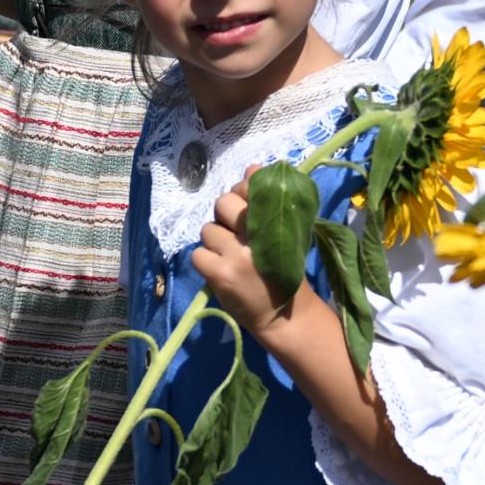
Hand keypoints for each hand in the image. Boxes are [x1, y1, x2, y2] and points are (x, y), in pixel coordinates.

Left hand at [191, 172, 306, 339]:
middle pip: (223, 204)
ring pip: (208, 230)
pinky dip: (206, 259)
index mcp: (273, 223)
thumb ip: (267, 202)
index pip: (248, 189)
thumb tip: (252, 167)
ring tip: (229, 253)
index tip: (245, 202)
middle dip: (225, 214)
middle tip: (234, 230)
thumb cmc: (286, 271)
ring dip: (215, 239)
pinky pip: (198, 254)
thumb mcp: (285, 234)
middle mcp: (253, 237)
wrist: (284, 317)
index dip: (242, 191)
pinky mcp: (219, 275)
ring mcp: (234, 257)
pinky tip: (219, 267)